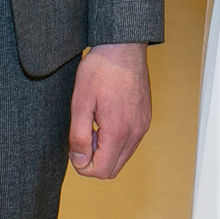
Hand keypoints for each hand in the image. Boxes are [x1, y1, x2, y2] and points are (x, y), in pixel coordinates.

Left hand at [69, 42, 151, 179]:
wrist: (123, 47)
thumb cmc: (99, 70)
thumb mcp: (80, 103)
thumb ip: (78, 137)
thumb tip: (79, 162)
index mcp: (118, 131)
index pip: (101, 171)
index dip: (82, 166)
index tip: (74, 146)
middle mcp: (135, 132)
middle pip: (113, 169)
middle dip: (94, 160)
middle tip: (83, 135)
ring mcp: (143, 125)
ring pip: (122, 157)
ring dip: (104, 151)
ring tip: (93, 125)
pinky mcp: (145, 118)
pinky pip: (130, 143)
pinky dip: (115, 141)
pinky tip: (105, 119)